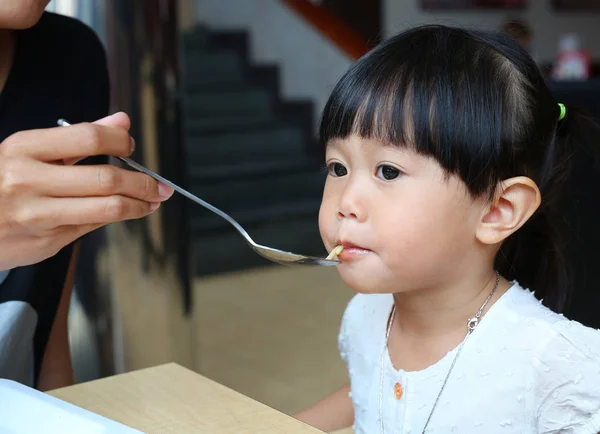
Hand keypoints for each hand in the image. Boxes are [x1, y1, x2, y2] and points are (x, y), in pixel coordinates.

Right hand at [0, 112, 173, 269]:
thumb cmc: (1, 181)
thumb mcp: (29, 150)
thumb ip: (78, 136)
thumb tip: (122, 120)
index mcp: (23, 149)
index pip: (88, 137)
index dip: (120, 140)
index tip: (131, 145)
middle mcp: (28, 181)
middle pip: (106, 178)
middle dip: (144, 182)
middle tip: (160, 185)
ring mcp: (38, 215)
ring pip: (107, 208)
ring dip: (140, 204)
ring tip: (153, 201)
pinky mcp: (47, 242)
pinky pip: (94, 226)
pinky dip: (118, 217)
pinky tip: (130, 211)